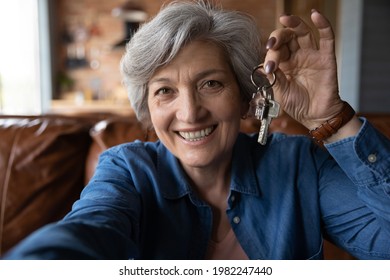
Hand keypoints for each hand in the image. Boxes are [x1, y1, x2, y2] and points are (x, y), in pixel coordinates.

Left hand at [263, 10, 344, 129]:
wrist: (314, 116)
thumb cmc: (297, 104)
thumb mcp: (280, 93)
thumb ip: (273, 79)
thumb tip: (262, 66)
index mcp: (284, 64)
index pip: (275, 50)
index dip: (271, 55)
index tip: (270, 67)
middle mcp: (297, 56)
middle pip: (287, 37)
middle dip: (277, 38)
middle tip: (272, 45)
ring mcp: (311, 55)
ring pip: (303, 33)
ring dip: (294, 24)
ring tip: (285, 19)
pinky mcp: (326, 57)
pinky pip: (327, 38)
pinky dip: (323, 24)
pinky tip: (316, 15)